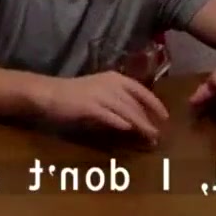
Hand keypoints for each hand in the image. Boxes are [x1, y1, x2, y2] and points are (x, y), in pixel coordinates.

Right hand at [43, 71, 169, 142]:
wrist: (50, 93)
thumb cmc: (76, 94)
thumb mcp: (101, 93)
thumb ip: (118, 103)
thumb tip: (137, 117)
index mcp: (115, 78)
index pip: (141, 90)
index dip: (155, 104)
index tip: (165, 117)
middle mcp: (110, 84)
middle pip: (135, 104)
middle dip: (148, 120)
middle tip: (157, 136)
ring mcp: (99, 94)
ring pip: (126, 110)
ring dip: (139, 124)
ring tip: (149, 137)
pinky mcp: (88, 106)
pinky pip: (108, 114)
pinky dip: (118, 121)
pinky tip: (127, 129)